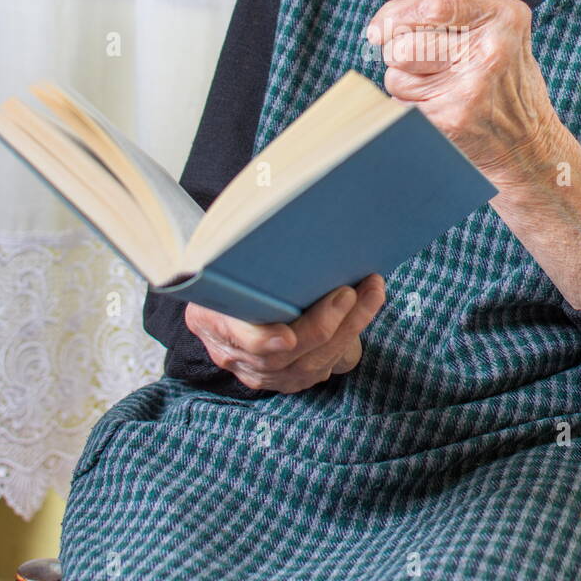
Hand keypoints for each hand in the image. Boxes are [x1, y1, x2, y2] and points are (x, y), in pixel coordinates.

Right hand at [183, 273, 384, 392]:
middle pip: (283, 356)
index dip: (262, 342)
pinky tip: (367, 307)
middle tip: (348, 293)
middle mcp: (235, 354)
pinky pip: (324, 366)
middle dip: (321, 326)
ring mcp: (262, 371)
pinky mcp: (289, 376)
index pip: (237, 339)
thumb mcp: (218, 260)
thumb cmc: (226, 271)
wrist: (224, 298)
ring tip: (371, 292)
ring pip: (311, 365)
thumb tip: (263, 204)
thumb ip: (237, 253)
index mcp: (210, 321)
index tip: (287, 338)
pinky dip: (350, 337)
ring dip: (348, 328)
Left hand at [366, 0, 560, 191]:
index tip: (380, 26)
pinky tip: (438, 107)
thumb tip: (387, 21)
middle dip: (398, 53)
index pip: (431, 7)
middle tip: (422, 63)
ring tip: (437, 87)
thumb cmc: (504, 83)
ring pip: (396, 74)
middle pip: (404, 44)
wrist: (528, 142)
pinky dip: (409, 106)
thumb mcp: (498, 33)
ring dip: (405, 82)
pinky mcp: (451, 119)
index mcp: (502, 17)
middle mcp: (489, 49)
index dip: (395, 15)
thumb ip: (450, 16)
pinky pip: (400, 104)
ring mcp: (470, 87)